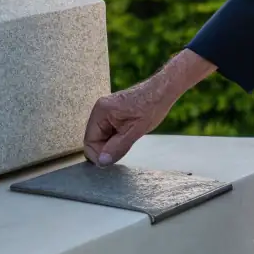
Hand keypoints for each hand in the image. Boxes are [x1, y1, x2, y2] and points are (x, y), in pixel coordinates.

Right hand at [83, 49, 216, 165]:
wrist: (163, 91)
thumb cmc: (152, 106)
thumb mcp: (136, 130)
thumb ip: (118, 147)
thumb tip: (102, 162)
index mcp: (101, 111)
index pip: (89, 141)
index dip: (99, 155)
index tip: (113, 161)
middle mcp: (100, 110)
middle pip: (94, 139)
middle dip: (107, 148)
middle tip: (125, 148)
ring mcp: (106, 111)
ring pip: (102, 137)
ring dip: (113, 143)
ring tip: (130, 138)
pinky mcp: (113, 113)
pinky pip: (109, 131)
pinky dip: (117, 137)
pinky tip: (129, 134)